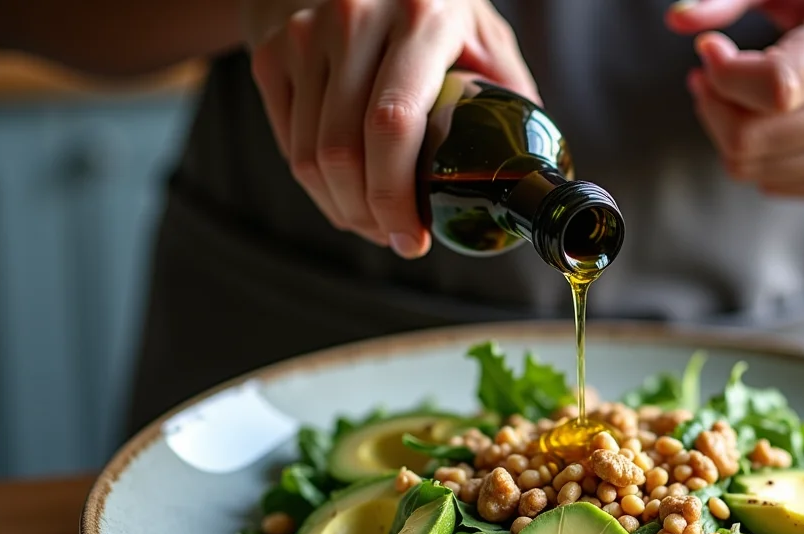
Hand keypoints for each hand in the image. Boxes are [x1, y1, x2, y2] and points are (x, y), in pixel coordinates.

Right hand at [242, 0, 538, 256]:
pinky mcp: (272, 53)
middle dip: (370, 215)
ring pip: (309, 156)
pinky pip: (288, 145)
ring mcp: (304, 33)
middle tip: (398, 240)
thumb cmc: (432, 12)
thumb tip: (531, 173)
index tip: (414, 238)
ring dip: (343, 209)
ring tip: (376, 224)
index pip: (393, 123)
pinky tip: (348, 197)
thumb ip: (507, 93)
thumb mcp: (483, 35)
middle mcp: (354, 17)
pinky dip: (319, 188)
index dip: (397, 196)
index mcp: (420, 15)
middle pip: (342, 150)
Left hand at [667, 0, 803, 197]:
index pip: (775, 89)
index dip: (724, 74)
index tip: (708, 47)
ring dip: (723, 128)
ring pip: (751, 168)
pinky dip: (751, 153)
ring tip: (732, 90)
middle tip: (708, 73)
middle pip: (752, 139)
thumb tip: (676, 19)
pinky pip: (769, 184)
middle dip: (712, 104)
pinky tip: (762, 117)